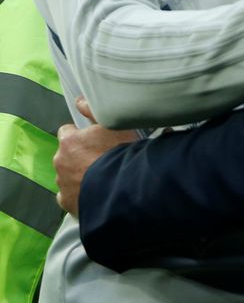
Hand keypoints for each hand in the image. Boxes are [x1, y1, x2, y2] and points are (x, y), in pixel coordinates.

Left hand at [54, 97, 136, 215]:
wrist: (124, 186)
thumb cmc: (120, 152)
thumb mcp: (112, 124)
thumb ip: (93, 109)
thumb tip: (78, 100)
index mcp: (69, 141)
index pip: (66, 132)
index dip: (81, 134)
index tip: (94, 139)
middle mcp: (60, 161)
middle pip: (66, 154)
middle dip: (79, 155)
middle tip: (101, 157)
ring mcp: (62, 184)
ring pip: (67, 174)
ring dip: (79, 173)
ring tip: (101, 175)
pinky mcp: (68, 202)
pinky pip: (69, 195)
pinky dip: (78, 193)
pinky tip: (94, 191)